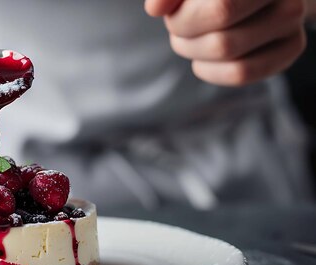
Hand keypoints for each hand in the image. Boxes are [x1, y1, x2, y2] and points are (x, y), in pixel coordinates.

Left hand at [145, 0, 307, 85]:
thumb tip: (155, 9)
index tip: (168, 14)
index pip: (219, 10)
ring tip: (190, 38)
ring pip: (228, 54)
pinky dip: (210, 70)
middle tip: (178, 26)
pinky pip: (242, 73)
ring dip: (194, 52)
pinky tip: (202, 60)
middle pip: (220, 38)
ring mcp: (292, 22)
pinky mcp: (291, 47)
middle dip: (184, 37)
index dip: (182, 20)